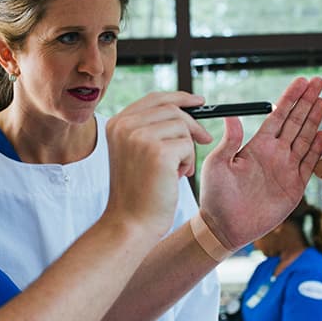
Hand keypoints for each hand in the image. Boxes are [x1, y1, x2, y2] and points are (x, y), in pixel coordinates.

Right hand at [104, 91, 212, 238]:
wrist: (130, 223)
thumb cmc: (137, 192)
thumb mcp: (135, 153)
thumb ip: (149, 129)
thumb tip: (185, 110)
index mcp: (116, 123)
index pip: (154, 98)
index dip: (179, 97)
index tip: (198, 102)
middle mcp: (125, 126)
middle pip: (172, 109)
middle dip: (193, 125)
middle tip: (205, 140)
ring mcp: (140, 137)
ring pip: (182, 127)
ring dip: (187, 149)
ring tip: (176, 171)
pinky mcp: (158, 152)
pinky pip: (188, 145)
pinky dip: (188, 162)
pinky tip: (175, 178)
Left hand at [198, 77, 321, 249]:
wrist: (224, 226)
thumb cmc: (216, 195)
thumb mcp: (217, 165)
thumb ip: (229, 141)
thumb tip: (230, 116)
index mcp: (256, 146)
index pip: (277, 116)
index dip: (289, 98)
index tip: (301, 81)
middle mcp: (273, 153)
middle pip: (294, 122)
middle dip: (306, 101)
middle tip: (317, 81)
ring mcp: (285, 169)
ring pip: (304, 138)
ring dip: (313, 119)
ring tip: (321, 100)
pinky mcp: (294, 187)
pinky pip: (309, 163)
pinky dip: (317, 148)